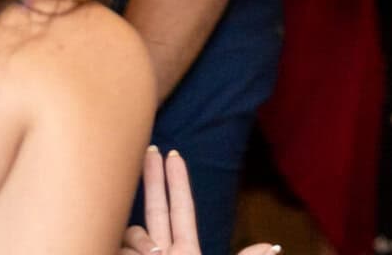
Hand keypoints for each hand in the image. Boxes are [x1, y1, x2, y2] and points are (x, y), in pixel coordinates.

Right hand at [119, 147, 277, 254]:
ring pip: (132, 233)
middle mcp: (158, 254)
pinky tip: (132, 253)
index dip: (176, 182)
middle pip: (154, 207)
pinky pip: (117, 247)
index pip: (179, 209)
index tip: (173, 155)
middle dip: (151, 177)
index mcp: (184, 252)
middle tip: (148, 146)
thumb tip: (274, 247)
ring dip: (141, 240)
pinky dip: (126, 250)